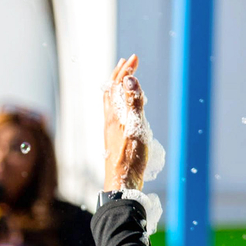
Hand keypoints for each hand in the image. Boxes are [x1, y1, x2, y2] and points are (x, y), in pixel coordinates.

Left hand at [103, 54, 148, 191]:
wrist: (121, 186)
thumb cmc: (130, 160)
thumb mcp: (135, 129)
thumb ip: (133, 103)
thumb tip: (129, 78)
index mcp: (114, 116)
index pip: (117, 86)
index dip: (125, 71)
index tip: (134, 59)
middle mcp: (110, 122)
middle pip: (111, 92)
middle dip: (120, 76)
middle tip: (129, 64)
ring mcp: (112, 132)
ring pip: (112, 103)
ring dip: (120, 89)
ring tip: (126, 82)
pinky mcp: (116, 141)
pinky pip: (116, 115)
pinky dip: (121, 104)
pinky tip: (127, 113)